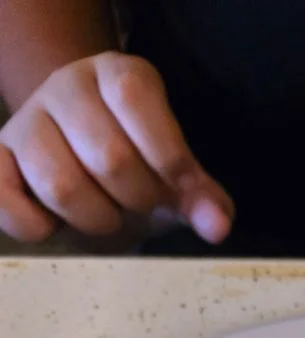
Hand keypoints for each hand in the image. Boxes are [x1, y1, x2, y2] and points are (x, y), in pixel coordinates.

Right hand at [0, 51, 232, 242]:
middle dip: (136, 200)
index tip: (177, 192)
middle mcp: (67, 87)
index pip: (134, 97)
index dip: (164, 156)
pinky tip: (57, 224)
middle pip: (108, 155)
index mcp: (117, 76)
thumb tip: (217, 226)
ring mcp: (26, 122)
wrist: (83, 170)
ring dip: (95, 218)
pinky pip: (6, 201)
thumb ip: (200, 197)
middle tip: (138, 205)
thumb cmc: (137, 172)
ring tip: (104, 214)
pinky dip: (38, 226)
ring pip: (60, 186)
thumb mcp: (173, 180)